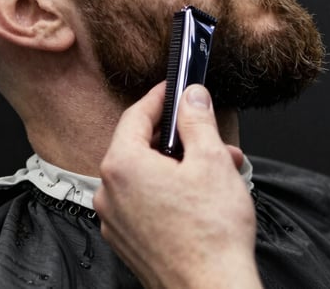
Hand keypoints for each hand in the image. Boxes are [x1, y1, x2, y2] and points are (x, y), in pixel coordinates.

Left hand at [94, 83, 261, 288]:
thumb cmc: (211, 235)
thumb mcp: (211, 160)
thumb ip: (197, 120)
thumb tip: (192, 96)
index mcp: (122, 166)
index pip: (135, 115)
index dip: (159, 97)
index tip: (176, 89)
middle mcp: (110, 193)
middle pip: (141, 146)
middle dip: (181, 137)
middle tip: (209, 134)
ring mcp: (116, 220)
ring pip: (147, 175)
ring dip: (181, 165)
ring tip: (220, 169)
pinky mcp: (128, 241)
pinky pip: (145, 201)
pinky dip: (171, 190)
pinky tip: (204, 195)